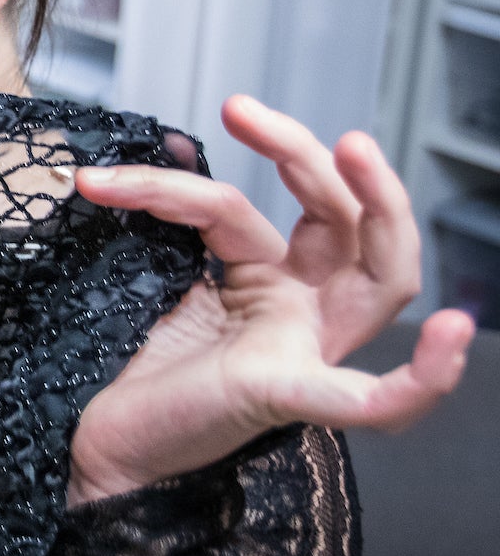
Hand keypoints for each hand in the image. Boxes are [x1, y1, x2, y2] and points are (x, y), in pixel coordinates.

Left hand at [66, 94, 473, 504]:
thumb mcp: (162, 276)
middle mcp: (301, 313)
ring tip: (353, 145)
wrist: (102, 444)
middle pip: (346, 224)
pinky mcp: (283, 395)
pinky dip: (418, 381)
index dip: (249, 157)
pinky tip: (454, 341)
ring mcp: (302, 352)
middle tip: (247, 112)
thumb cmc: (138, 369)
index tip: (210, 117)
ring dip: (380, 207)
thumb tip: (178, 144)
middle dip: (310, 157)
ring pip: (381, 279)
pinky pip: (368, 400)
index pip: (281, 206)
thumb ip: (182, 222)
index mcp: (274, 283)